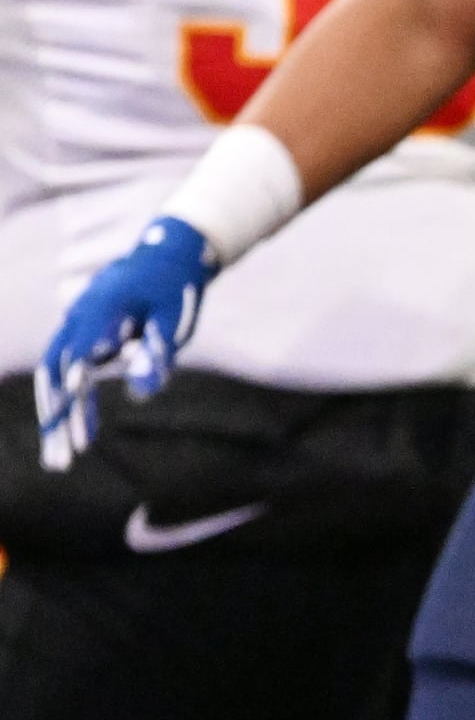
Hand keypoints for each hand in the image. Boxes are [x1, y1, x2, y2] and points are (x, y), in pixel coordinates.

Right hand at [39, 219, 214, 470]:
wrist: (165, 256)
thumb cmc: (174, 289)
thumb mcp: (172, 321)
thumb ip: (156, 353)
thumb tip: (140, 395)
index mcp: (99, 310)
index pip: (75, 356)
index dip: (66, 390)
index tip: (62, 424)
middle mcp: (78, 319)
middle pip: (55, 374)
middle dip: (55, 418)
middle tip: (59, 462)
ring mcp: (76, 328)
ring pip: (57, 379)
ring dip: (59, 418)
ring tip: (62, 460)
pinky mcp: (82, 339)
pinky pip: (71, 376)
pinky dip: (74, 406)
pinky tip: (84, 437)